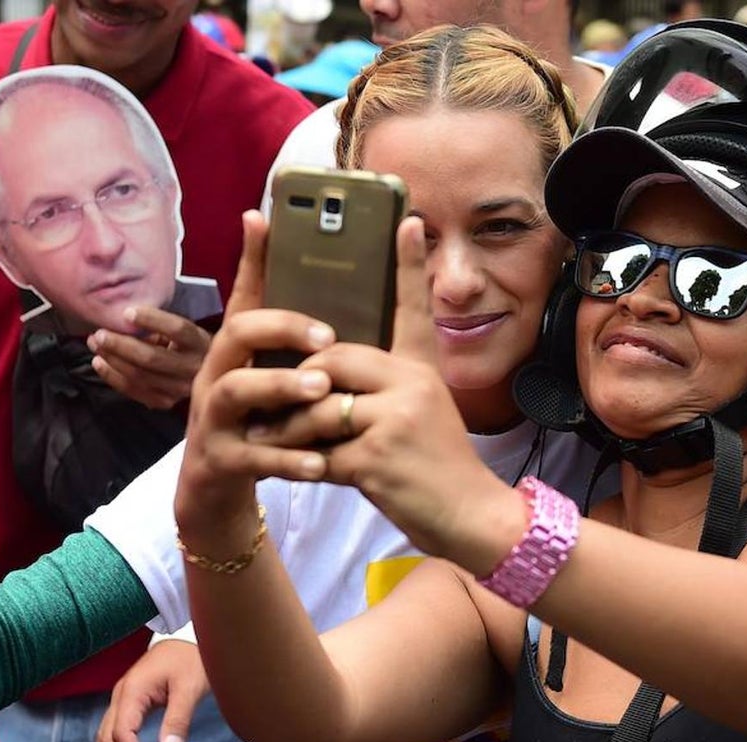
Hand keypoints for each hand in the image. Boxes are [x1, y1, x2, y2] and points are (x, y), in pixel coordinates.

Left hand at [87, 308, 210, 409]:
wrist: (207, 374)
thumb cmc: (187, 345)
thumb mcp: (182, 331)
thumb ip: (160, 325)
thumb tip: (123, 318)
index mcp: (200, 343)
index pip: (178, 330)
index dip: (152, 320)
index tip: (126, 313)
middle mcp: (194, 368)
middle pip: (152, 357)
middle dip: (120, 345)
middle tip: (99, 334)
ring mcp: (180, 389)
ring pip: (140, 376)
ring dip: (112, 360)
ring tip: (96, 345)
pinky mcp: (167, 401)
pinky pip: (134, 391)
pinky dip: (113, 377)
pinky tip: (100, 364)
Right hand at [95, 640, 209, 741]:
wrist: (187, 637)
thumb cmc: (190, 659)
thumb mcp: (189, 688)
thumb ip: (178, 718)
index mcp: (132, 691)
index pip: (121, 732)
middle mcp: (121, 694)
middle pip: (106, 736)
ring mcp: (122, 696)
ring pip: (104, 733)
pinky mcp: (128, 699)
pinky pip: (113, 727)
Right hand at [175, 210, 337, 528]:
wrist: (213, 491)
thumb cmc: (254, 422)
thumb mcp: (266, 374)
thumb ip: (286, 335)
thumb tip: (310, 280)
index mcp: (234, 351)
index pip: (243, 296)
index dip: (252, 259)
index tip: (265, 221)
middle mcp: (216, 375)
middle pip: (236, 333)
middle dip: (279, 327)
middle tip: (327, 337)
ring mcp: (213, 418)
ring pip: (237, 390)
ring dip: (280, 386)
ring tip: (322, 388)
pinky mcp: (220, 460)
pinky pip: (253, 456)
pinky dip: (287, 459)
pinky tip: (321, 462)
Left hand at [237, 218, 524, 570]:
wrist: (471, 516)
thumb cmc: (439, 465)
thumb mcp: (426, 411)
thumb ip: (386, 387)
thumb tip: (329, 371)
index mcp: (423, 368)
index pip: (414, 307)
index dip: (408, 265)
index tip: (406, 220)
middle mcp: (412, 384)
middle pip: (333, 357)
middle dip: (298, 380)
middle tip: (278, 400)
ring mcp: (395, 420)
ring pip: (316, 405)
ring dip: (289, 428)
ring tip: (274, 439)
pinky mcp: (375, 458)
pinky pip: (317, 450)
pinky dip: (300, 463)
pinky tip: (298, 472)